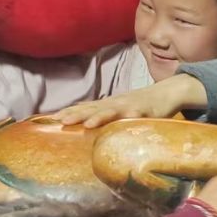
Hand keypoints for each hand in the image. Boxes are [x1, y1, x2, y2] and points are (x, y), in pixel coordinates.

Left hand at [53, 75, 204, 127]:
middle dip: (76, 114)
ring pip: (111, 111)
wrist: (166, 93)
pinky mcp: (144, 111)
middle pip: (92, 108)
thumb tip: (83, 119)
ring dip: (99, 117)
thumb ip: (102, 114)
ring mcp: (129, 106)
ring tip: (87, 124)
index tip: (51, 119)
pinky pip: (135, 116)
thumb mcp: (118, 109)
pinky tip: (124, 123)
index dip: (68, 112)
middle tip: (60, 120)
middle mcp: (114, 103)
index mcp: (107, 105)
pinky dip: (128, 119)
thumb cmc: (140, 105)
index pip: (84, 108)